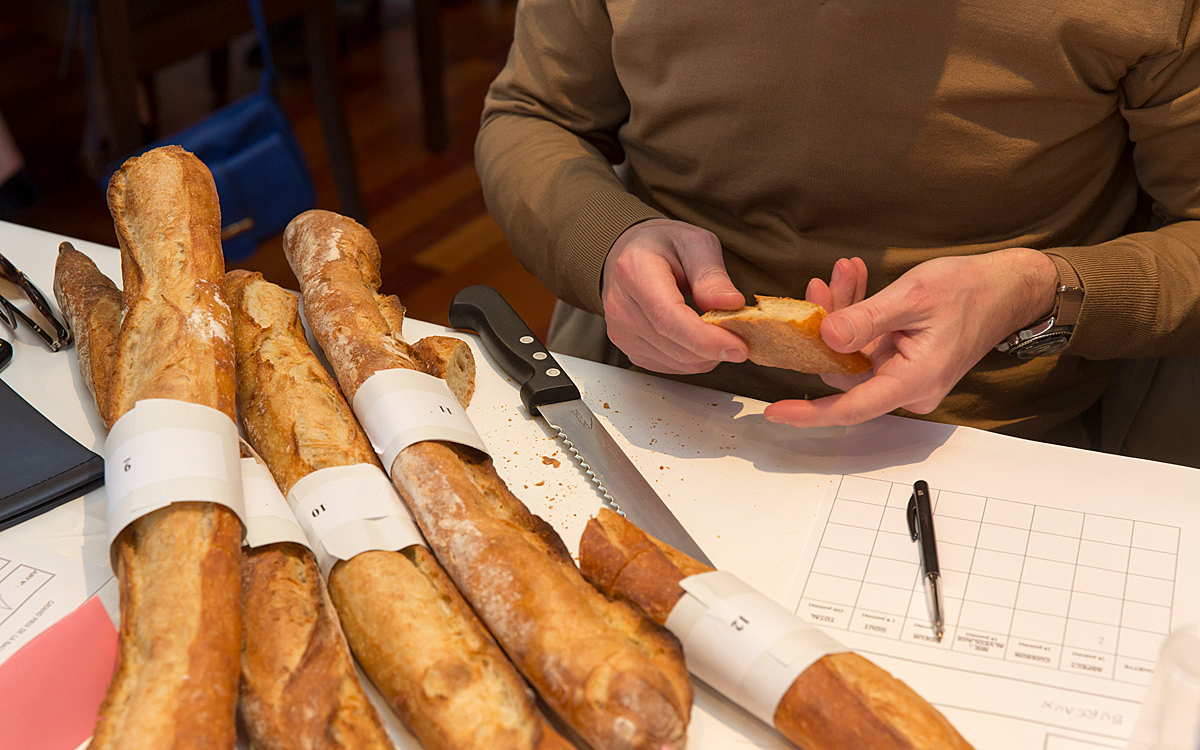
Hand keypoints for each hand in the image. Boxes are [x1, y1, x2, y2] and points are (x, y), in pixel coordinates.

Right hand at [602, 219, 748, 373]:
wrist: (630, 254)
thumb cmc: (662, 246)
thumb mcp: (695, 244)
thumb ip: (712, 275)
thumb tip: (731, 304)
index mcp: (634, 272)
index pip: (669, 318)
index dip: (705, 339)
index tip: (738, 347)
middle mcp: (621, 306)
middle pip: (675, 345)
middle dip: (716, 348)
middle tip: (742, 334)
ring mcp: (621, 332)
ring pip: (676, 362)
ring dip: (707, 355)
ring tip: (720, 330)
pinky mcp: (629, 349)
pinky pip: (670, 367)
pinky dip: (694, 359)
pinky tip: (700, 338)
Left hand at [763, 248, 1058, 426]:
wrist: (1008, 287)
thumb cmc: (971, 290)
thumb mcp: (913, 297)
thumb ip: (867, 319)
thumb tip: (826, 337)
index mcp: (913, 381)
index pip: (850, 408)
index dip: (809, 413)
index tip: (774, 411)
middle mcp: (907, 387)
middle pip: (845, 370)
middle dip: (826, 326)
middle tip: (822, 284)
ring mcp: (904, 375)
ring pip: (851, 353)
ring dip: (841, 312)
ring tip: (842, 272)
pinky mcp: (902, 360)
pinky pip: (866, 343)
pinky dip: (856, 314)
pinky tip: (852, 281)